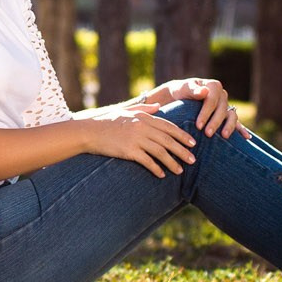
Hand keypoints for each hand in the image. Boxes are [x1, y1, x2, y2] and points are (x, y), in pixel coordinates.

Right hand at [78, 101, 198, 176]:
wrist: (89, 131)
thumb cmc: (106, 121)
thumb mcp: (126, 111)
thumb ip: (143, 108)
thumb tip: (158, 106)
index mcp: (143, 117)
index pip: (169, 127)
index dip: (182, 136)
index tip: (192, 143)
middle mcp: (142, 127)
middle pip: (168, 140)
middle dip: (182, 150)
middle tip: (193, 159)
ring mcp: (136, 139)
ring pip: (160, 152)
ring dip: (172, 162)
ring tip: (180, 170)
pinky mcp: (129, 151)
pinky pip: (147, 161)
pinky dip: (156, 168)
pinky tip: (162, 174)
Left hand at [141, 77, 244, 138]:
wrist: (181, 97)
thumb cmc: (181, 92)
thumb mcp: (184, 88)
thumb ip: (192, 90)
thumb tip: (204, 92)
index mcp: (214, 86)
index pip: (212, 100)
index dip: (206, 113)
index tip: (198, 125)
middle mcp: (223, 95)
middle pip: (222, 109)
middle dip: (215, 122)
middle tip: (207, 134)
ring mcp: (226, 106)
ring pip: (232, 116)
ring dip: (229, 126)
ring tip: (224, 136)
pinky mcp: (227, 115)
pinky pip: (236, 122)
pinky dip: (242, 129)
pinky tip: (246, 137)